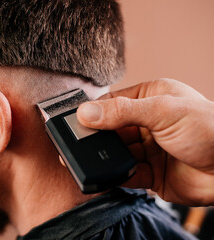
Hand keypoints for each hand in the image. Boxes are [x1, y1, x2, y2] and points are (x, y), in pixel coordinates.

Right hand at [77, 79, 213, 205]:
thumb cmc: (211, 129)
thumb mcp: (163, 111)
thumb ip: (122, 111)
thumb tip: (86, 112)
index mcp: (152, 99)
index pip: (114, 102)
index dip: (94, 111)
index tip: (76, 121)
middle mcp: (148, 123)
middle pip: (112, 129)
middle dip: (96, 138)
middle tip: (76, 145)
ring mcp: (149, 149)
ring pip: (117, 153)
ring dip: (104, 158)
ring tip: (87, 161)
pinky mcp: (151, 173)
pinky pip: (126, 174)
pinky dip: (115, 176)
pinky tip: (106, 176)